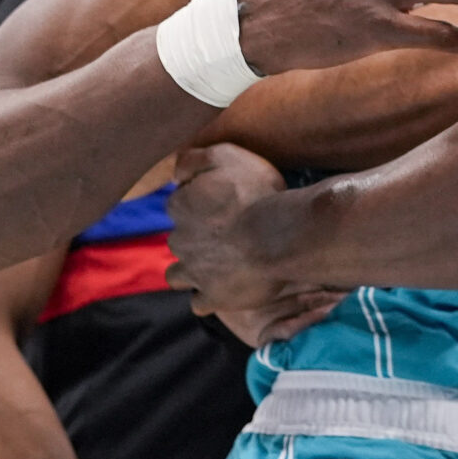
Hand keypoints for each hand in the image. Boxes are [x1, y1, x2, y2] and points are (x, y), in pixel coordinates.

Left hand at [166, 145, 337, 344]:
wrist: (281, 238)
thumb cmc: (257, 194)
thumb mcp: (226, 155)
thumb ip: (193, 159)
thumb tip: (176, 173)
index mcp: (180, 206)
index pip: (179, 204)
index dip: (199, 203)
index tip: (222, 204)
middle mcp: (180, 240)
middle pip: (179, 239)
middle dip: (196, 237)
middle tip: (227, 233)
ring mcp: (195, 272)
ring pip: (178, 275)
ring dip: (192, 270)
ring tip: (218, 265)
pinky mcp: (214, 297)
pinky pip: (200, 303)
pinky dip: (209, 297)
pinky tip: (225, 288)